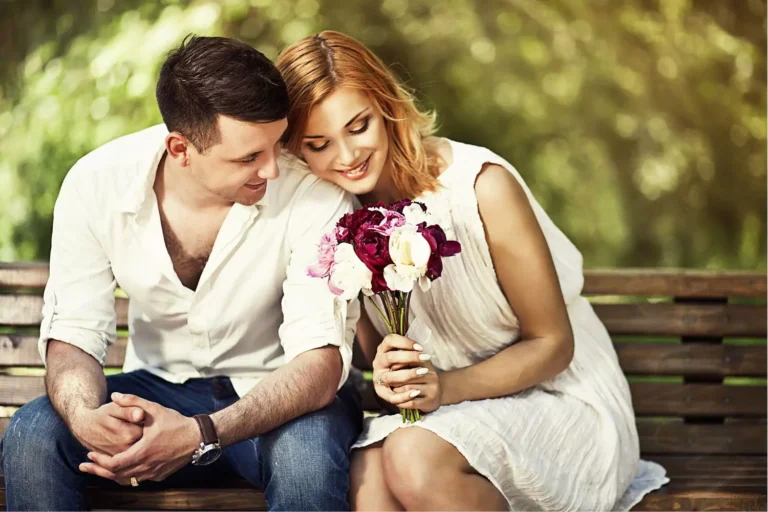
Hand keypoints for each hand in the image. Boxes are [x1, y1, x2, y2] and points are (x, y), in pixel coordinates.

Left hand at [78, 393, 199, 485]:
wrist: (198, 437)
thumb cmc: (176, 423)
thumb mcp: (154, 409)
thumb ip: (133, 401)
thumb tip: (115, 395)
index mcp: (142, 452)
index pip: (113, 464)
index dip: (99, 461)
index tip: (90, 454)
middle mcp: (146, 467)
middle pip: (115, 476)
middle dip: (98, 470)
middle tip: (85, 466)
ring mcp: (153, 473)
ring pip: (126, 480)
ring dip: (111, 475)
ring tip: (99, 469)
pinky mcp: (159, 476)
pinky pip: (138, 480)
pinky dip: (126, 476)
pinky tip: (121, 470)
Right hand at [372, 334, 442, 412]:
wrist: (406, 384)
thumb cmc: (407, 365)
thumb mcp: (407, 355)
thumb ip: (410, 351)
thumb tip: (420, 349)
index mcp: (382, 350)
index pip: (390, 340)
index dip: (405, 342)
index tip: (420, 347)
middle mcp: (377, 363)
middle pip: (390, 357)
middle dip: (410, 357)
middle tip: (425, 358)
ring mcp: (378, 378)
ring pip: (390, 376)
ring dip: (408, 374)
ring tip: (424, 372)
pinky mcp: (381, 392)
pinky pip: (392, 396)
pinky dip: (404, 395)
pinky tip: (416, 392)